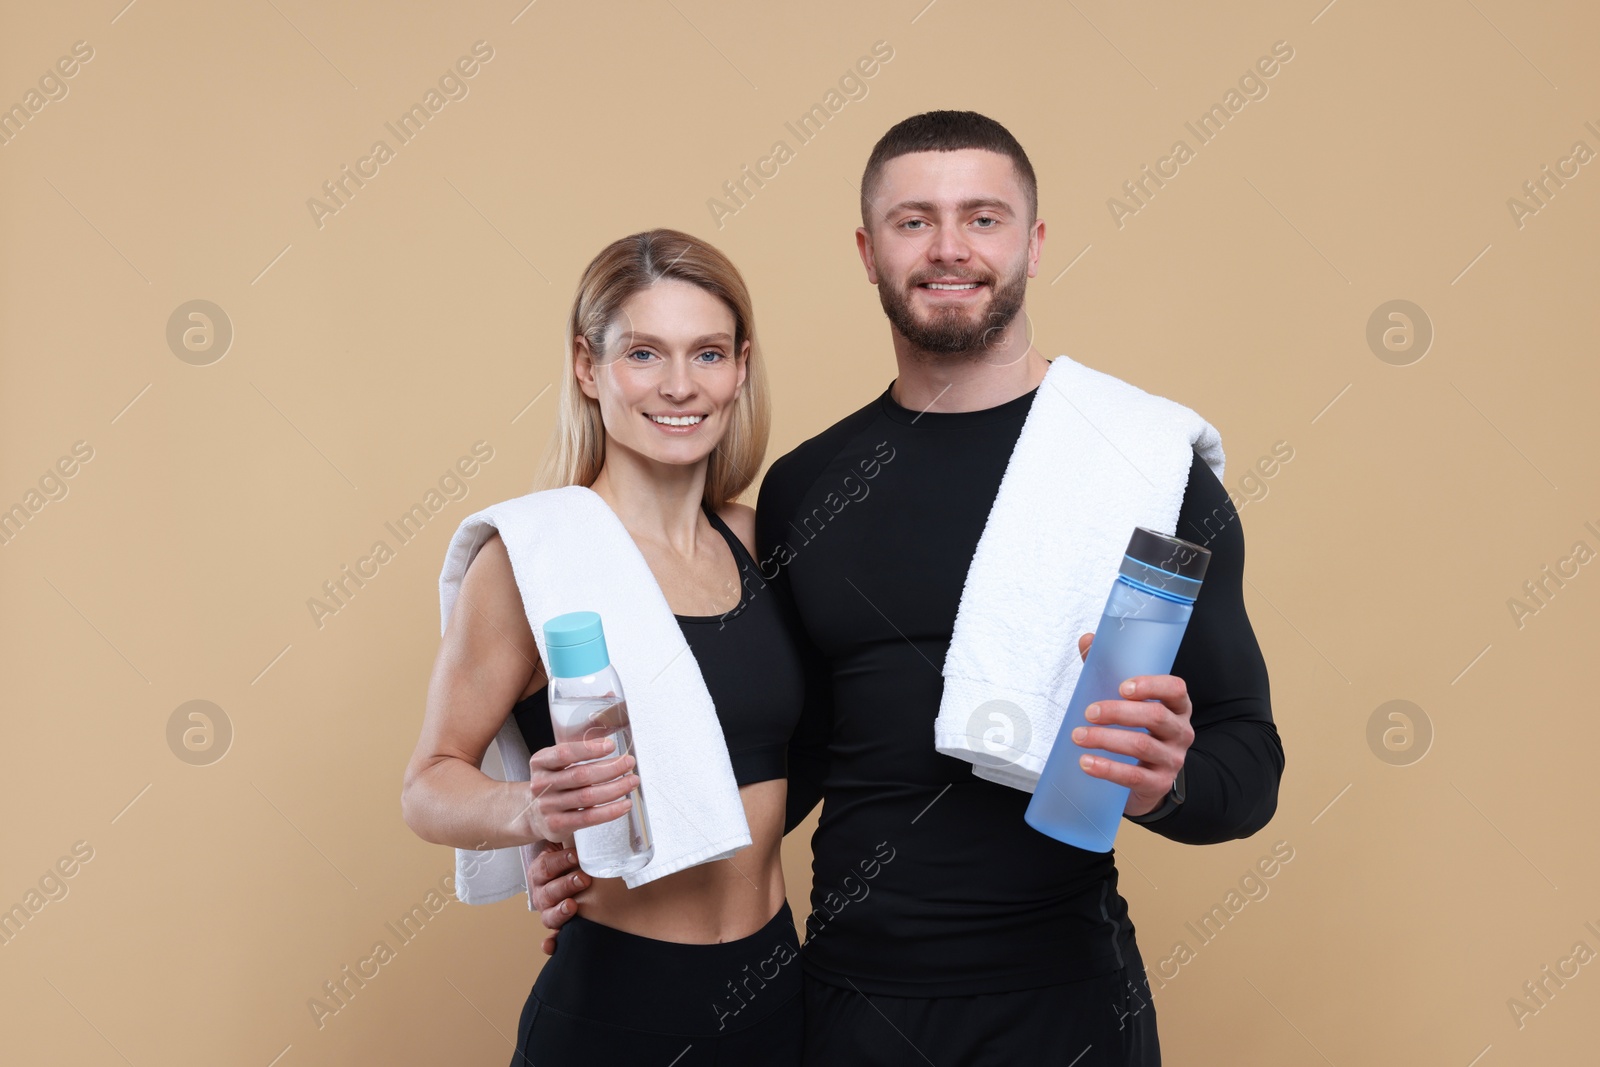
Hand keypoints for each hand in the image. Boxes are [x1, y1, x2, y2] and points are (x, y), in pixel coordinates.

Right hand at [520, 737, 638, 843]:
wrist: (531, 813)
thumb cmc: (552, 784)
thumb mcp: (555, 763)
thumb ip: (577, 753)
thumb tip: (609, 745)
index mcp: (540, 763)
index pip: (564, 753)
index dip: (589, 748)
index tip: (610, 745)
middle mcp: (542, 784)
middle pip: (581, 775)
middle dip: (610, 768)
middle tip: (628, 763)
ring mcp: (548, 806)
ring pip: (588, 796)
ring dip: (616, 788)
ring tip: (631, 781)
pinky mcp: (558, 825)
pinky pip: (589, 817)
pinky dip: (611, 811)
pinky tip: (624, 804)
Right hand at [525, 841, 587, 954]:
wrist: (570, 874)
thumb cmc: (572, 859)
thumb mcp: (570, 845)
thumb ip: (574, 838)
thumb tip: (590, 824)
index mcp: (541, 871)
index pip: (546, 866)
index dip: (561, 861)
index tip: (576, 856)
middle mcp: (541, 892)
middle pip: (548, 891)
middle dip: (566, 884)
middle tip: (583, 878)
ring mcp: (547, 910)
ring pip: (548, 915)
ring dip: (560, 911)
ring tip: (572, 906)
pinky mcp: (555, 926)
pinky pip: (550, 938)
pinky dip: (550, 944)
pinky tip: (551, 946)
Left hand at [1070, 632, 1193, 817]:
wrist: (1150, 779)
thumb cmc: (1138, 731)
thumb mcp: (1129, 702)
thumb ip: (1109, 669)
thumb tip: (1087, 640)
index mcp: (1177, 707)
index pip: (1176, 689)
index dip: (1152, 685)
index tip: (1123, 686)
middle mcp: (1181, 731)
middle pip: (1155, 717)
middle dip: (1118, 712)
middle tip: (1088, 711)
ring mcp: (1172, 759)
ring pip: (1141, 745)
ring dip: (1105, 739)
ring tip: (1078, 736)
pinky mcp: (1158, 783)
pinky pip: (1133, 776)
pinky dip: (1107, 769)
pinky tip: (1086, 763)